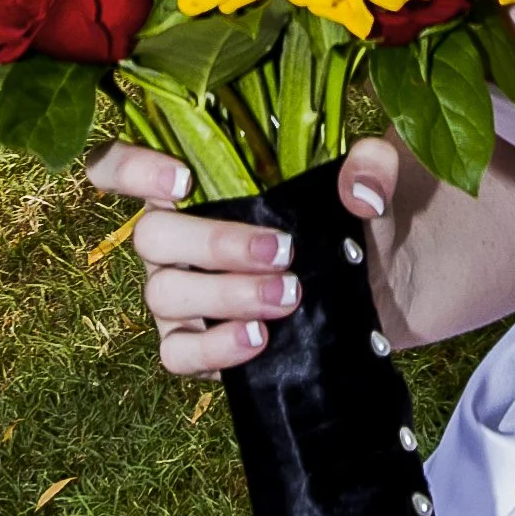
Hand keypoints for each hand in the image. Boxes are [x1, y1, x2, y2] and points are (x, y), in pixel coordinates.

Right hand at [85, 134, 400, 375]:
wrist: (396, 284)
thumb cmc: (365, 213)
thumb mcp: (383, 174)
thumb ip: (374, 162)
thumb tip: (357, 193)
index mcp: (197, 180)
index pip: (119, 166)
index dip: (128, 168)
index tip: (183, 181)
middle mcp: (177, 236)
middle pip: (151, 236)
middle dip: (214, 245)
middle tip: (282, 252)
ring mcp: (184, 293)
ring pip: (164, 294)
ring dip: (226, 294)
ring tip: (288, 297)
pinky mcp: (205, 343)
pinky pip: (178, 352)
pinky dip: (214, 348)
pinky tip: (259, 338)